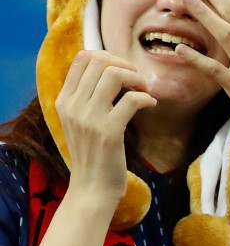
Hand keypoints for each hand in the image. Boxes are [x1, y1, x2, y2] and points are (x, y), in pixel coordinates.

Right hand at [55, 51, 156, 203]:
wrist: (91, 189)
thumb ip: (87, 95)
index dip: (109, 56)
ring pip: (114, 75)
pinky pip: (131, 99)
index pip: (82, 58)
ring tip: (144, 91)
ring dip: (137, 78)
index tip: (123, 71)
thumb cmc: (92, 151)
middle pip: (100, 61)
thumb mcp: (81, 120)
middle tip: (137, 81)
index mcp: (64, 101)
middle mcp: (72, 106)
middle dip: (126, 65)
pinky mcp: (108, 132)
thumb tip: (109, 65)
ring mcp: (89, 119)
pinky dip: (146, 98)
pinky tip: (150, 105)